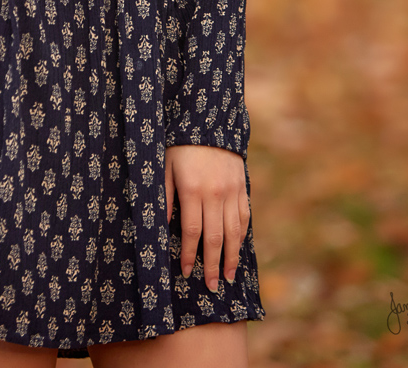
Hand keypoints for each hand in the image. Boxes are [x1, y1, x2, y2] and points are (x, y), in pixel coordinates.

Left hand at [165, 143, 248, 290]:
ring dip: (230, 257)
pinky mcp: (242, 186)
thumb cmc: (179, 145)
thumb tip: (163, 227)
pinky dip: (241, 236)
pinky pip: (244, 216)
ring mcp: (231, 190)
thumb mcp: (164, 166)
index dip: (190, 255)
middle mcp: (214, 193)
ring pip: (233, 231)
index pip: (192, 232)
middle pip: (215, 238)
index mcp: (192, 189)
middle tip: (210, 287)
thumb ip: (165, 197)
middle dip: (211, 265)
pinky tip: (237, 250)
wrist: (208, 120)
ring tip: (227, 277)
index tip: (186, 272)